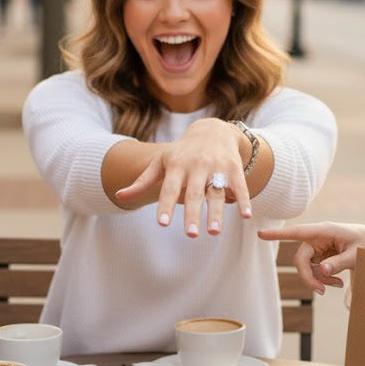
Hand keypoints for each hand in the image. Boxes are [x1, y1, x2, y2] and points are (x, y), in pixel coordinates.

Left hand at [115, 118, 251, 236]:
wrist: (212, 129)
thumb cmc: (181, 152)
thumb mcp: (161, 162)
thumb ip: (142, 181)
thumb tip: (118, 196)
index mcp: (177, 165)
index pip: (169, 188)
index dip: (166, 205)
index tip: (162, 223)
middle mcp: (196, 165)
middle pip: (194, 193)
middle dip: (192, 214)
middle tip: (190, 235)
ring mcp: (217, 167)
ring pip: (216, 192)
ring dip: (216, 212)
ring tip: (214, 232)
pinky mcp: (234, 168)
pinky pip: (239, 186)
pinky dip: (244, 200)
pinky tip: (246, 215)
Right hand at [257, 222, 364, 293]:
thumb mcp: (358, 255)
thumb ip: (340, 262)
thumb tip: (322, 270)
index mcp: (324, 231)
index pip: (297, 232)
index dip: (278, 234)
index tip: (260, 234)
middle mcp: (317, 237)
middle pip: (300, 259)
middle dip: (308, 277)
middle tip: (321, 292)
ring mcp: (318, 247)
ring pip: (306, 267)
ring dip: (318, 279)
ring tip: (338, 285)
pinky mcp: (321, 255)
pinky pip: (314, 270)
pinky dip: (323, 279)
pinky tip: (337, 282)